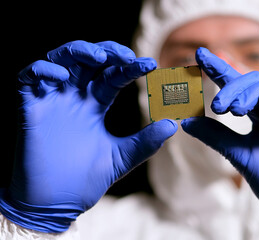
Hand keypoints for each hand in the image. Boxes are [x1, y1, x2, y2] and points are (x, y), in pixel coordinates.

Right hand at [0, 41, 176, 231]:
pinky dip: (43, 70)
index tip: (151, 65)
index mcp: (95, 105)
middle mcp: (75, 97)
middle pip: (89, 60)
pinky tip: (61, 76)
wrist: (56, 203)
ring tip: (100, 57)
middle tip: (127, 56)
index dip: (130, 67)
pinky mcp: (30, 108)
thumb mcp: (122, 157)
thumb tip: (172, 124)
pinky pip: (29, 78)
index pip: (113, 76)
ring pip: (61, 60)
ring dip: (79, 51)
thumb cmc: (87, 179)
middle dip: (107, 51)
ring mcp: (53, 100)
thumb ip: (146, 141)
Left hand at [181, 47, 258, 221]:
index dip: (219, 69)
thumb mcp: (240, 156)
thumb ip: (216, 137)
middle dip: (232, 88)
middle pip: (252, 82)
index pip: (238, 86)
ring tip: (236, 109)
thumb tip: (186, 122)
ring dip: (252, 91)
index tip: (199, 55)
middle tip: (217, 106)